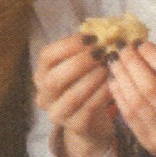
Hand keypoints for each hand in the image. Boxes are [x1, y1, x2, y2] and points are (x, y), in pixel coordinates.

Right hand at [33, 34, 114, 156]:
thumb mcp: (80, 65)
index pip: (47, 56)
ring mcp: (57, 113)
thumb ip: (87, 49)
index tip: (92, 37)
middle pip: (54, 78)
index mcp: (41, 74)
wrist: (88, 120)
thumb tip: (105, 29)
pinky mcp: (74, 127)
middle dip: (79, 63)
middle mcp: (44, 95)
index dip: (68, 45)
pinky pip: (89, 110)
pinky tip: (114, 84)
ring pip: (72, 96)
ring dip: (93, 79)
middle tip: (101, 52)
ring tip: (109, 67)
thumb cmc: (84, 83)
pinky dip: (102, 95)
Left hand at [107, 41, 155, 156]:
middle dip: (133, 64)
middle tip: (123, 49)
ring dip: (122, 78)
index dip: (154, 55)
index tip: (141, 43)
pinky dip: (119, 96)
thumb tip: (144, 50)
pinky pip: (130, 117)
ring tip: (115, 62)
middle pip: (151, 88)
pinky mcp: (150, 145)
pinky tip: (114, 81)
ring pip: (137, 102)